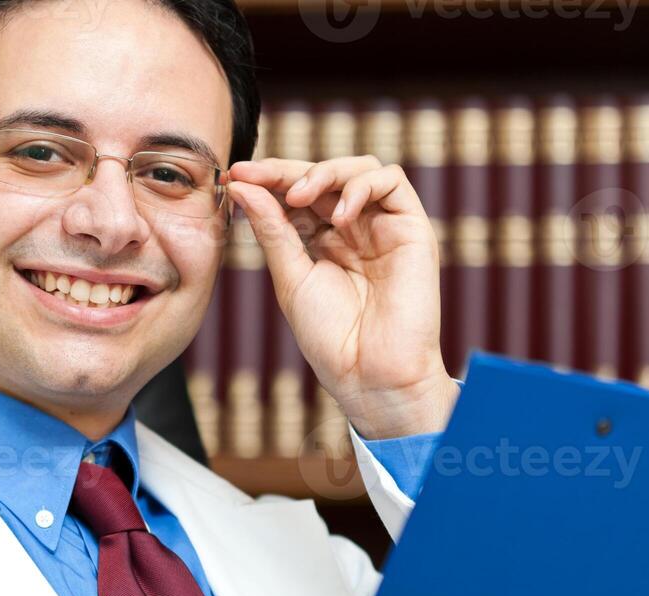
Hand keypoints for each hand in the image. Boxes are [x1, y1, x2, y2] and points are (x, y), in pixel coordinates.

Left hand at [225, 157, 458, 439]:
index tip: (236, 175)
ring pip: (358, 169)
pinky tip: (338, 216)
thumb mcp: (290, 278)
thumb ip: (272, 230)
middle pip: (323, 175)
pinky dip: (361, 186)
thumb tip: (242, 185)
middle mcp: (354, 229)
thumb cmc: (331, 338)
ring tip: (298, 196)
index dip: (268, 179)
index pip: (296, 193)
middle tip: (255, 175)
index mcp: (322, 241)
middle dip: (286, 170)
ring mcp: (383, 226)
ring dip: (324, 172)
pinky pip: (392, 181)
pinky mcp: (412, 228)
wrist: (370, 374)